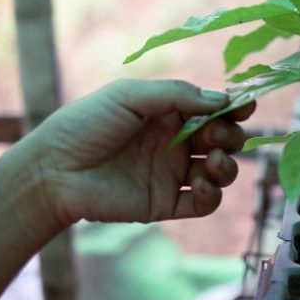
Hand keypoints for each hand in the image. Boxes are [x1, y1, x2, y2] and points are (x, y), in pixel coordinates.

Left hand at [21, 79, 254, 227]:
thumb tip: (221, 101)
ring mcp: (172, 173)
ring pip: (220, 171)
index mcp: (170, 112)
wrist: (54, 170)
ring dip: (227, 166)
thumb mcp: (130, 95)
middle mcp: (176, 141)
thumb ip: (177, 95)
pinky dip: (212, 195)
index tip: (246, 105)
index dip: (235, 107)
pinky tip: (201, 185)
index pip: (215, 109)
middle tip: (212, 136)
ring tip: (210, 161)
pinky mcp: (165, 203)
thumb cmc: (86, 123)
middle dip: (230, 136)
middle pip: (224, 139)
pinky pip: (202, 204)